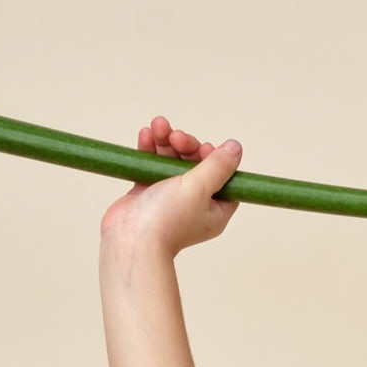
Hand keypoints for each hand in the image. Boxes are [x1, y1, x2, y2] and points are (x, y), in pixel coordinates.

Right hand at [99, 116, 244, 254]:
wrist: (130, 240)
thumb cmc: (166, 220)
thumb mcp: (199, 188)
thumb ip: (218, 166)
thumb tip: (236, 148)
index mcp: (214, 210)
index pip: (223, 177)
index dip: (215, 158)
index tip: (203, 149)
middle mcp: (194, 204)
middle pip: (196, 164)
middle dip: (186, 144)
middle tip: (176, 137)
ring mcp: (170, 198)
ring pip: (172, 160)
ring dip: (165, 140)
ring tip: (156, 126)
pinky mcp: (148, 192)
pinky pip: (152, 165)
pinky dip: (150, 149)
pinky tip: (146, 134)